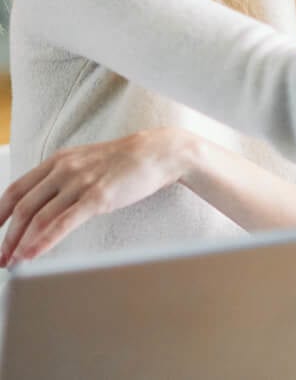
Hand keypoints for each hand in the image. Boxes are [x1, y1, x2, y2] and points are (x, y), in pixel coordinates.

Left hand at [0, 128, 187, 265]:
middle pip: (22, 207)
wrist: (159, 152)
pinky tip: (32, 256)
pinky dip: (43, 242)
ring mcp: (80, 182)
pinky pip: (62, 223)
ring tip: (11, 264)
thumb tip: (42, 204)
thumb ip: (63, 178)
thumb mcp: (86, 162)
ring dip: (19, 244)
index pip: (15, 189)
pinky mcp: (98, 197)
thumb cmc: (125, 160)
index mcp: (58, 160)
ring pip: (38, 217)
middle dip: (6, 236)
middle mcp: (64, 169)